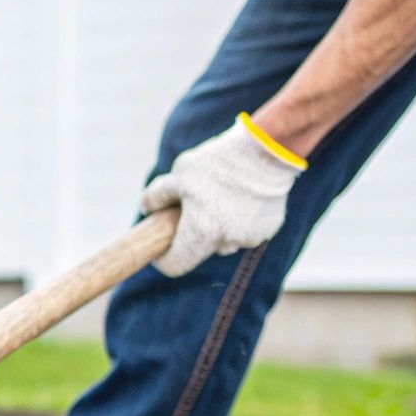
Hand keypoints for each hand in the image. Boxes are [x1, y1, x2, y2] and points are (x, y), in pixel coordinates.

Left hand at [139, 116, 304, 276]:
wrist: (269, 149)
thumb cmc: (219, 161)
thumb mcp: (180, 173)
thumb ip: (158, 195)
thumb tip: (146, 208)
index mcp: (200, 233)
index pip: (175, 265)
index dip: (164, 259)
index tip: (160, 249)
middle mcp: (226, 242)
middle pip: (201, 252)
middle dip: (192, 237)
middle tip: (191, 211)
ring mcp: (250, 237)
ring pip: (225, 240)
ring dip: (218, 227)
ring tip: (220, 197)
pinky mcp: (269, 229)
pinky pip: (247, 231)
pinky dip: (241, 220)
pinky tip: (243, 196)